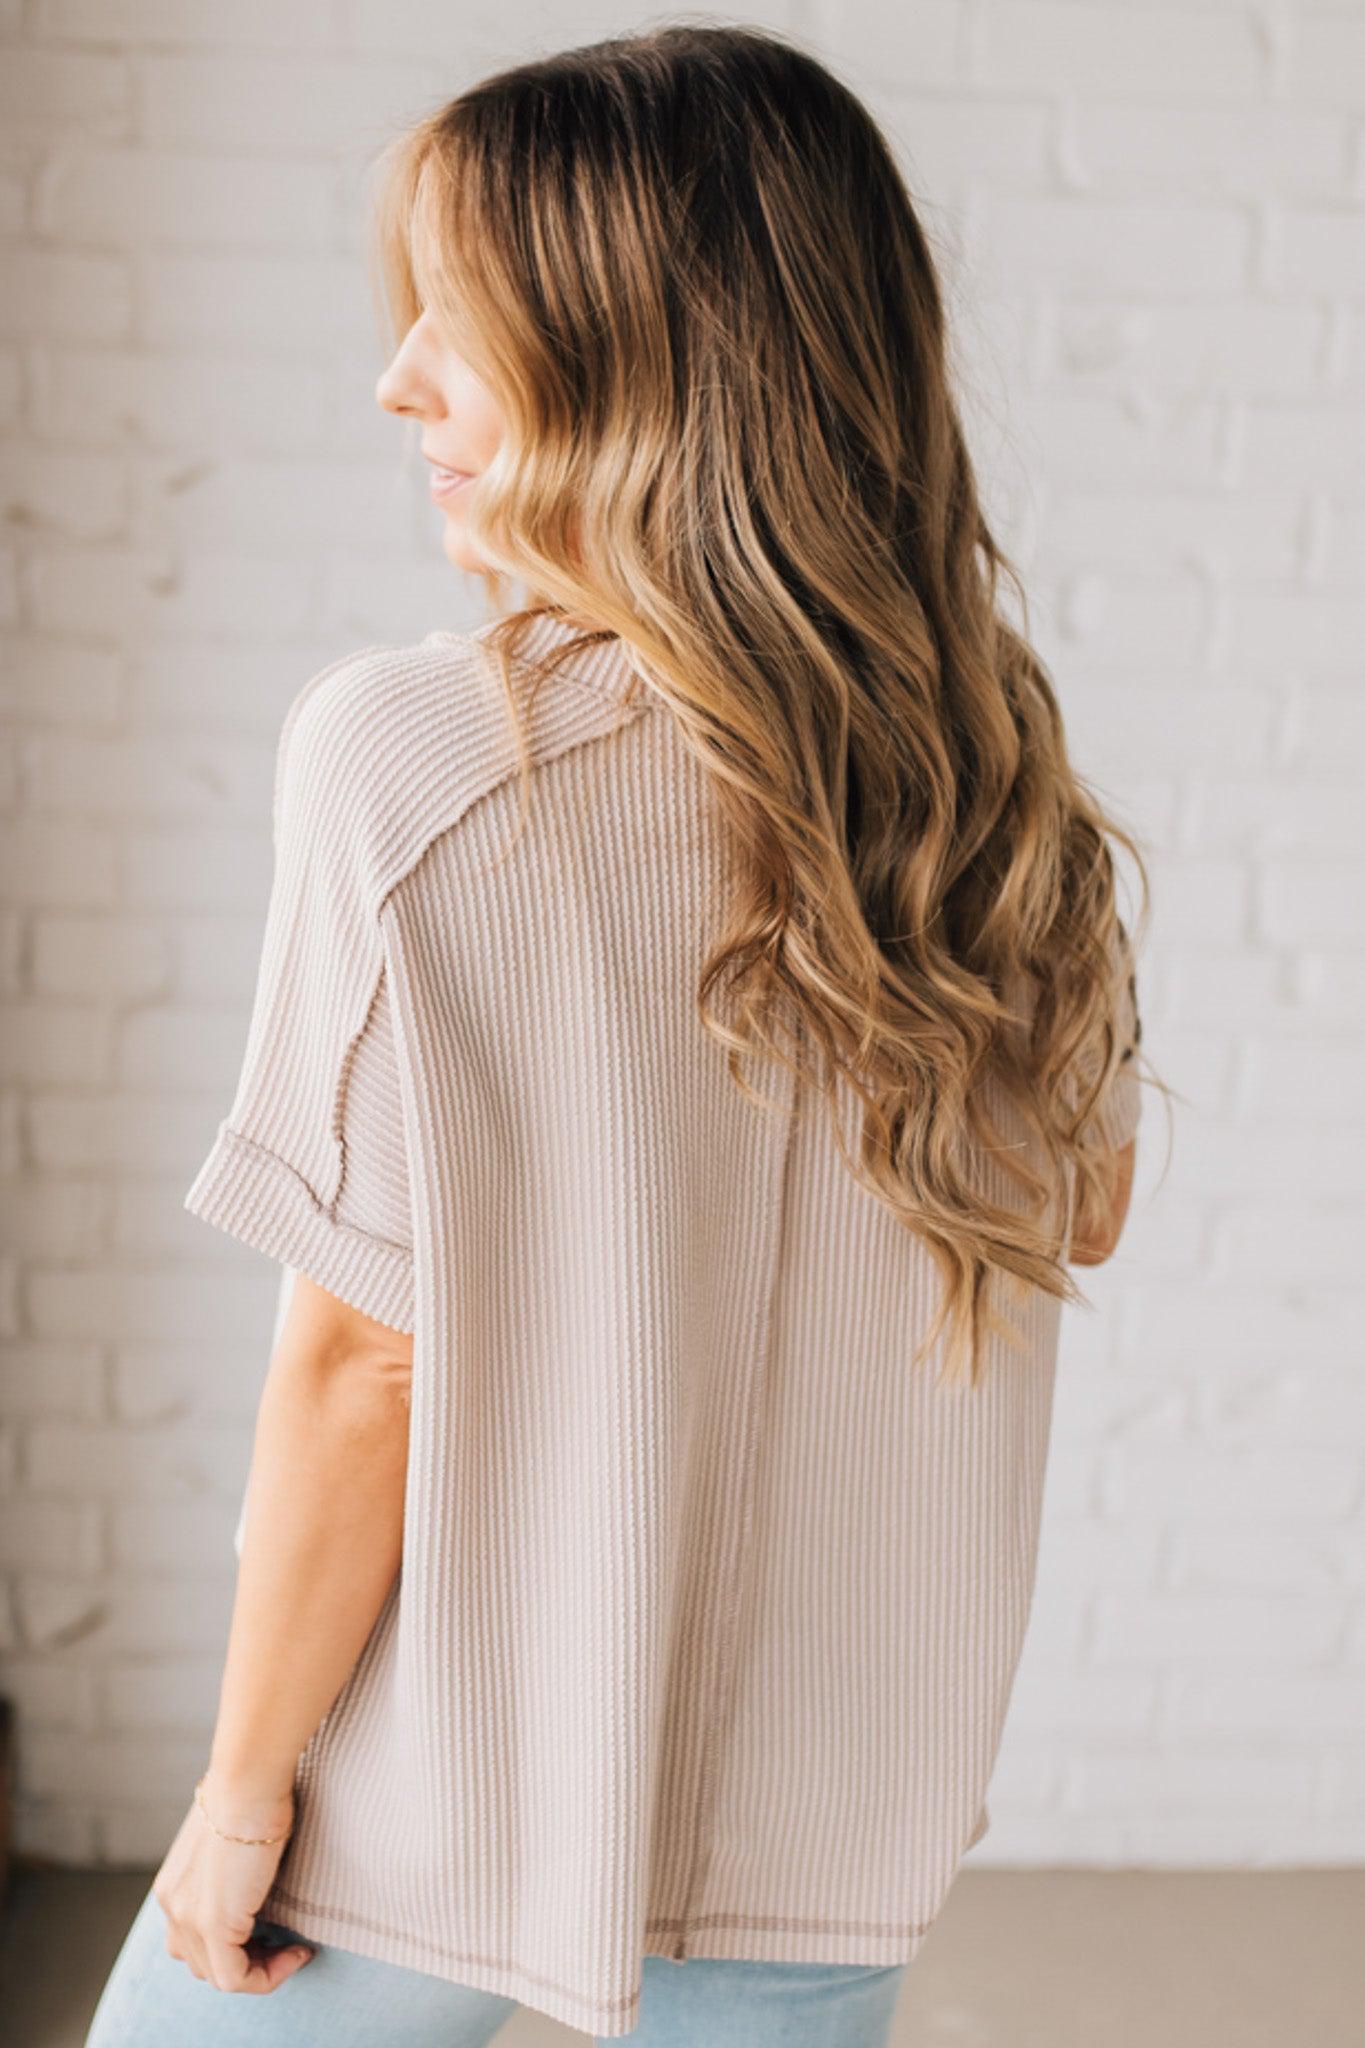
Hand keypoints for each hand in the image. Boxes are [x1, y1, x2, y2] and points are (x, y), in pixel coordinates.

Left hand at [152, 1772, 314, 1992]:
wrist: (249, 1779)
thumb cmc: (253, 1792)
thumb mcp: (232, 1836)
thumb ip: (232, 1866)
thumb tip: (257, 1876)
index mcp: (174, 1885)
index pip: (190, 1939)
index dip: (233, 1943)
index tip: (272, 1930)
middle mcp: (173, 1905)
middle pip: (201, 1962)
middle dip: (246, 1959)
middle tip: (285, 1942)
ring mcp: (188, 1918)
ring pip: (218, 1975)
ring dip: (260, 1970)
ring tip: (292, 1951)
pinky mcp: (213, 1925)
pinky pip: (235, 1979)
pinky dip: (268, 1976)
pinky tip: (297, 1953)